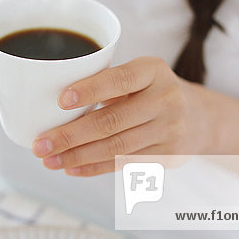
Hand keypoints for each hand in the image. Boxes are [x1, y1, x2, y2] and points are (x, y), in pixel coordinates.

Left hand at [32, 57, 211, 175]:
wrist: (199, 117)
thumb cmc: (151, 91)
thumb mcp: (138, 76)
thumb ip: (106, 84)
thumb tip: (50, 104)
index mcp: (153, 70)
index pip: (119, 79)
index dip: (90, 90)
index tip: (60, 100)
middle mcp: (165, 99)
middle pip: (112, 121)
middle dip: (70, 135)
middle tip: (40, 144)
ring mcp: (169, 130)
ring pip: (115, 147)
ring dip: (77, 156)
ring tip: (48, 160)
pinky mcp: (168, 157)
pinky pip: (124, 164)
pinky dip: (94, 167)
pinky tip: (70, 168)